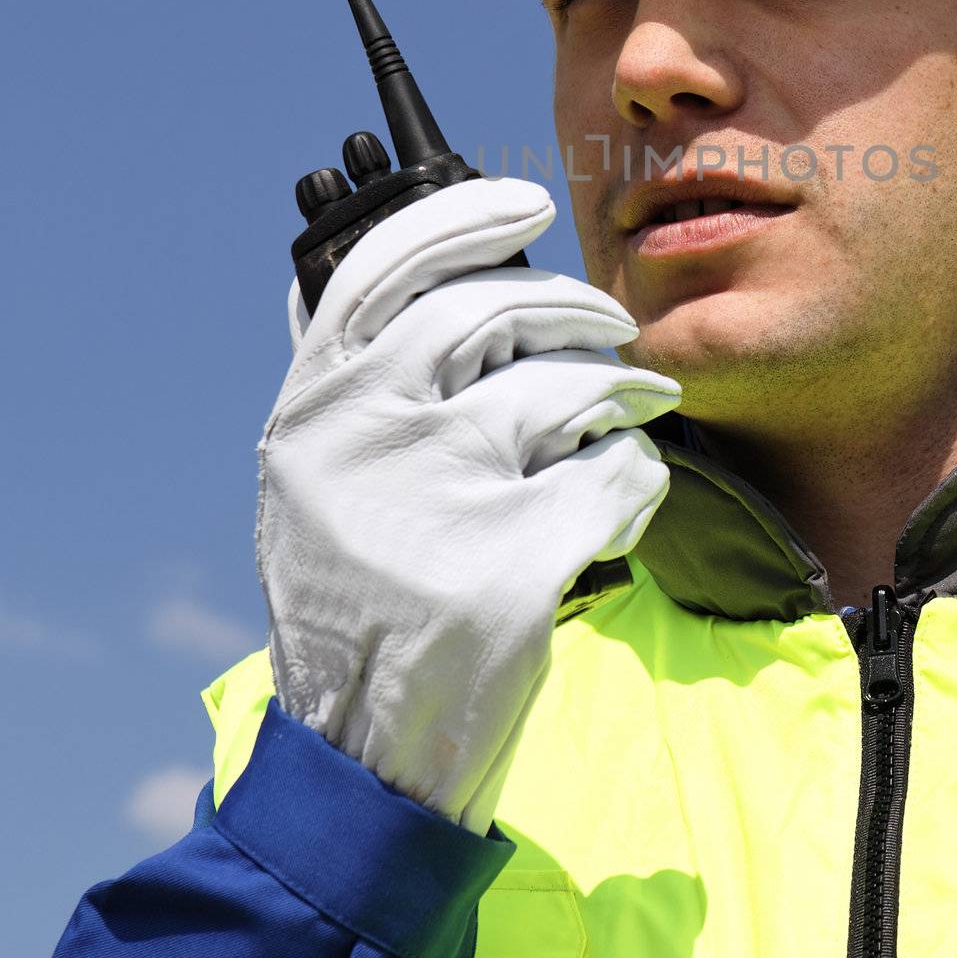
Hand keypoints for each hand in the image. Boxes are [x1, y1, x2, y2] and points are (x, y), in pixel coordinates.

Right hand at [256, 178, 679, 834]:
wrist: (364, 755)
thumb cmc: (361, 601)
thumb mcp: (319, 483)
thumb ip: (357, 382)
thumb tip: (406, 265)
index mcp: (314, 412)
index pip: (382, 266)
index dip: (462, 216)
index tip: (527, 201)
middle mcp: (363, 441)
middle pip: (492, 312)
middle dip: (576, 307)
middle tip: (617, 326)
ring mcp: (435, 502)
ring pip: (570, 389)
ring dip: (623, 391)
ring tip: (642, 409)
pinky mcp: (509, 568)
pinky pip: (616, 475)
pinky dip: (639, 481)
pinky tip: (622, 506)